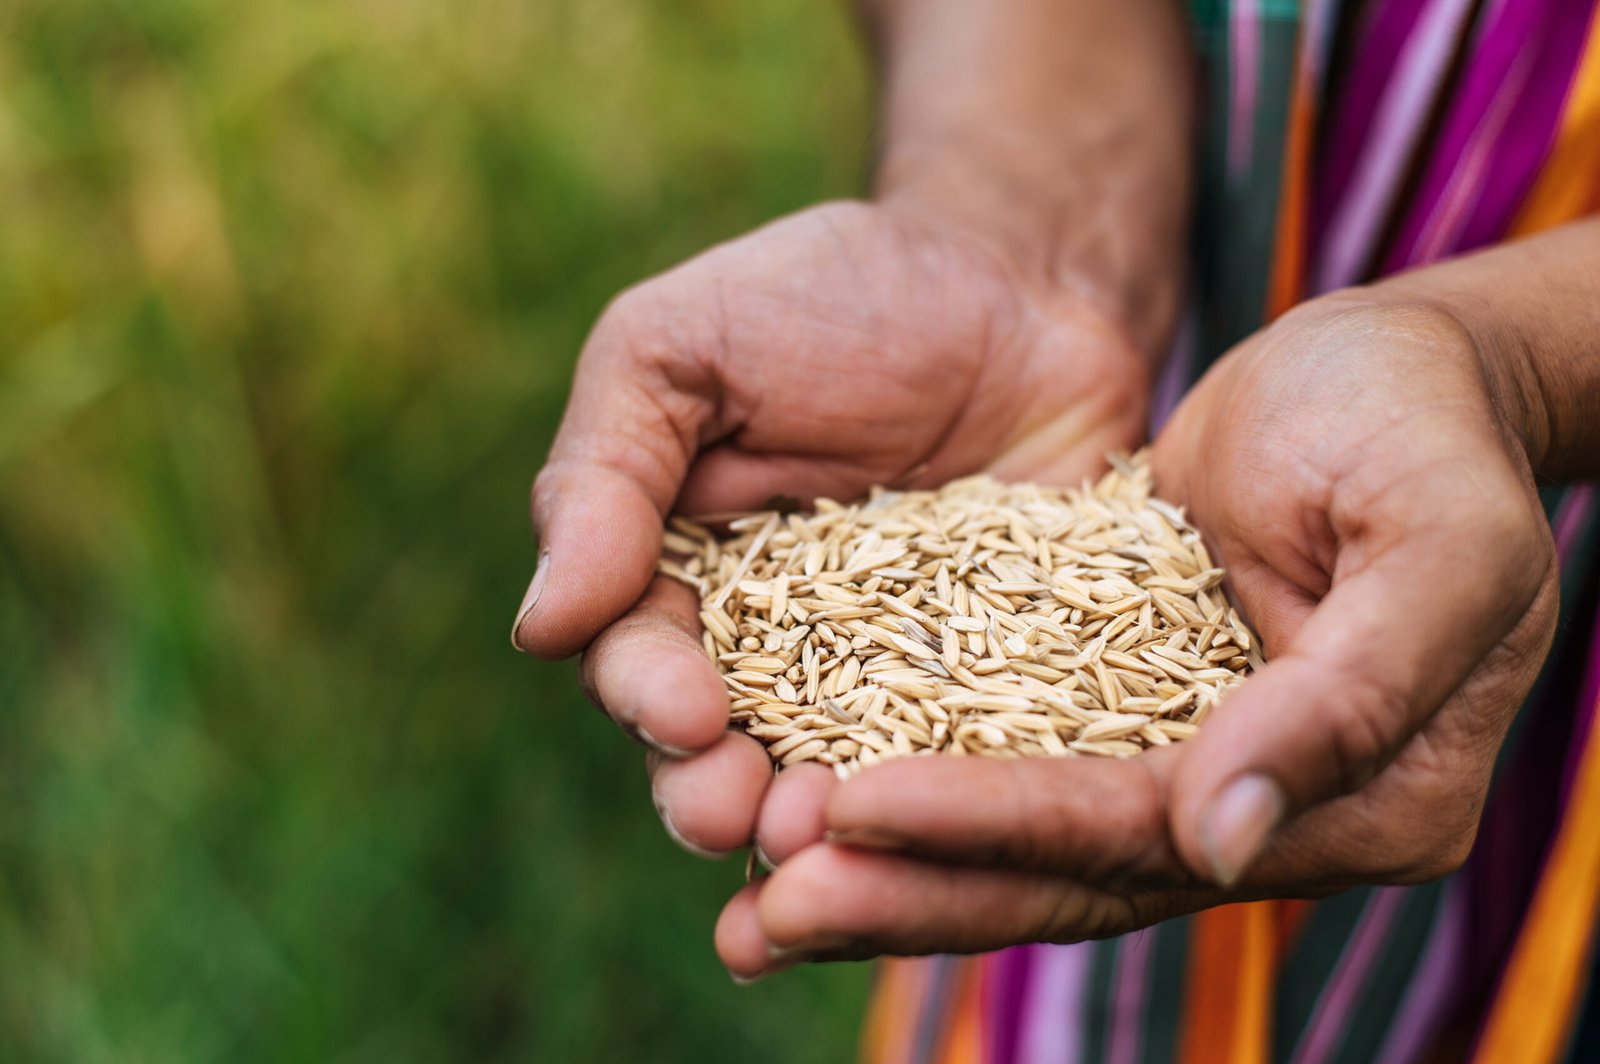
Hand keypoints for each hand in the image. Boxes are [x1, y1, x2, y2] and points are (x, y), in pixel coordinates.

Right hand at [512, 199, 1158, 858]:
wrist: (1018, 279)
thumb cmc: (831, 297)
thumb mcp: (682, 348)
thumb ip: (605, 474)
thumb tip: (540, 625)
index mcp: (674, 567)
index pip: (632, 657)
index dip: (646, 695)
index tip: (686, 712)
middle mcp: (767, 641)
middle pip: (715, 747)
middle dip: (710, 792)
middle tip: (736, 810)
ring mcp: (879, 672)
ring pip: (823, 775)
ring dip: (812, 820)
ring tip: (825, 832)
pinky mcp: (984, 682)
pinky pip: (954, 755)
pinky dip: (937, 796)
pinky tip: (938, 820)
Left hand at [710, 291, 1558, 978]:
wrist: (1388, 370)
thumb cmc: (1423, 424)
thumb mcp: (1437, 535)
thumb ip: (1350, 695)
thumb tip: (1219, 840)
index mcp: (1371, 800)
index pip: (1152, 834)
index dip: (1000, 827)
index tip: (851, 808)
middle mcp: (1270, 815)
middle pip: (1072, 873)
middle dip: (914, 888)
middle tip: (762, 913)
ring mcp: (1194, 771)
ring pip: (1028, 843)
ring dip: (895, 869)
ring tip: (752, 897)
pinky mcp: (1129, 716)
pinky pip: (1013, 767)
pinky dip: (919, 792)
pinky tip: (811, 799)